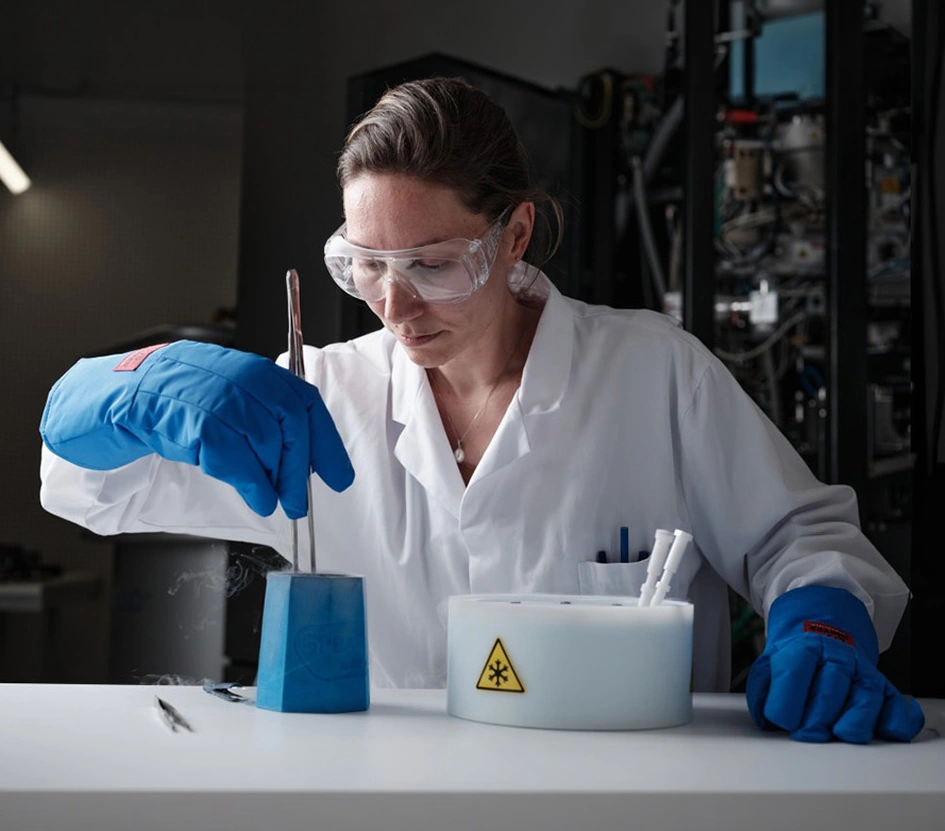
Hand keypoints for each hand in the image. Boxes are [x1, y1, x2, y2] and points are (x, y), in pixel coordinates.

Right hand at [40, 341, 353, 518]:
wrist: (92, 406)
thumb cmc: (155, 415)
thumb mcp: (214, 415)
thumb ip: (252, 428)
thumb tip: (295, 466)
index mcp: (241, 369)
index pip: (300, 398)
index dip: (325, 440)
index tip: (339, 476)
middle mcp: (225, 370)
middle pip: (287, 414)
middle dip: (302, 463)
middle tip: (300, 500)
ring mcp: (199, 386)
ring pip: (261, 431)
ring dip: (276, 476)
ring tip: (276, 502)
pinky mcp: (174, 411)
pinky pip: (227, 447)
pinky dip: (249, 478)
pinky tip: (256, 498)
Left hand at [746, 585, 923, 743]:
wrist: (825, 635)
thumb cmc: (796, 659)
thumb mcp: (770, 665)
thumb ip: (762, 690)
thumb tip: (764, 719)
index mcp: (806, 647)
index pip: (796, 671)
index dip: (787, 701)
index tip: (782, 721)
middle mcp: (838, 657)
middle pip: (831, 688)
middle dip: (818, 718)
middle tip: (806, 735)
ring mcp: (863, 672)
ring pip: (866, 698)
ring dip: (853, 722)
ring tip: (840, 735)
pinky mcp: (885, 689)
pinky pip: (896, 707)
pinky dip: (895, 722)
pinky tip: (882, 731)